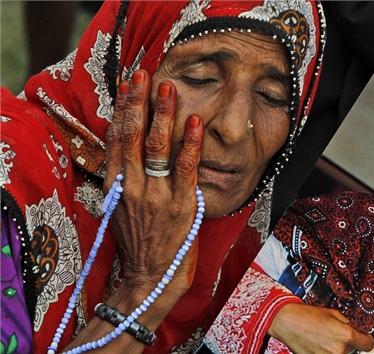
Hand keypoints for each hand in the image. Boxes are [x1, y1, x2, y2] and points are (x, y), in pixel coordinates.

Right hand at [104, 69, 203, 297]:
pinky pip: (186, 167)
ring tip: (168, 88)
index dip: (122, 109)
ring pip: (157, 147)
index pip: (116, 139)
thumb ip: (125, 178)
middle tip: (145, 74)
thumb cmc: (139, 241)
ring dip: (163, 114)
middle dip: (138, 102)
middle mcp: (132, 186)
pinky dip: (190, 143)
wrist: (150, 277)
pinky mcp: (181, 204)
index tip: (128, 84)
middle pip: (133, 135)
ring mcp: (156, 195)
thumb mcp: (121, 208)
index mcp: (115, 185)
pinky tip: (195, 122)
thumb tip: (128, 148)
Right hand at [268, 303, 373, 353]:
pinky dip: (326, 352)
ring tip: (325, 339)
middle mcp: (339, 350)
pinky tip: (319, 344)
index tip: (365, 339)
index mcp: (346, 335)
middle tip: (336, 335)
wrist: (287, 322)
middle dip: (348, 344)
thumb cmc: (307, 315)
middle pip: (354, 351)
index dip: (367, 341)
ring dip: (337, 349)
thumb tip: (352, 330)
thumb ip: (346, 323)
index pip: (367, 345)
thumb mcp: (332, 313)